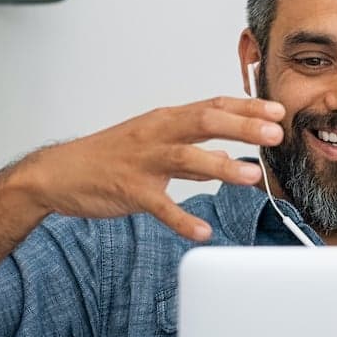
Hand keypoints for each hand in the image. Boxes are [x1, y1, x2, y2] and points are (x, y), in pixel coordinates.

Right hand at [17, 97, 285, 240]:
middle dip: (243, 127)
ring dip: (221, 167)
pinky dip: (182, 219)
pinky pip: (160, 205)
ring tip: (252, 177)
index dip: (248, 108)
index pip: (214, 106)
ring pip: (186, 158)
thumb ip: (194, 153)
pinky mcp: (130, 189)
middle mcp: (157, 133)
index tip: (278, 111)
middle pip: (205, 122)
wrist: (58, 173)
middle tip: (276, 135)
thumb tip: (230, 159)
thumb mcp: (155, 145)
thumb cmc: (110, 157)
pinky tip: (202, 231)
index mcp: (166, 120)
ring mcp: (143, 160)